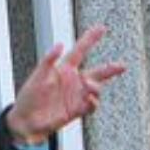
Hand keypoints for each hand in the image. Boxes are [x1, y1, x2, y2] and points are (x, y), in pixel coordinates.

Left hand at [5, 26, 125, 143]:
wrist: (26, 120)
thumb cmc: (29, 97)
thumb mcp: (37, 76)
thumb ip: (48, 60)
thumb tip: (60, 45)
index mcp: (64, 69)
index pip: (80, 50)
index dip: (91, 39)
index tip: (102, 28)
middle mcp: (73, 81)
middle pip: (97, 72)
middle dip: (110, 69)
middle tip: (122, 66)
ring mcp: (76, 96)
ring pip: (96, 88)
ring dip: (96, 86)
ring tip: (89, 87)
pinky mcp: (77, 110)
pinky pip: (92, 105)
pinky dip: (94, 101)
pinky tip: (90, 98)